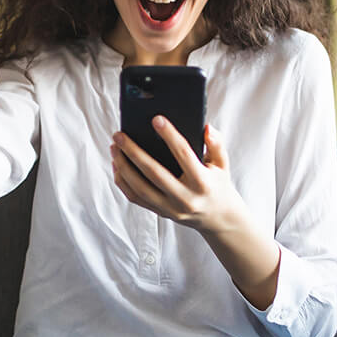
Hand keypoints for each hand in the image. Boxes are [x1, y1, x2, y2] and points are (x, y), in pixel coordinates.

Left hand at [110, 118, 247, 235]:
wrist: (217, 217)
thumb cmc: (217, 184)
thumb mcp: (222, 164)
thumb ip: (216, 144)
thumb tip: (206, 127)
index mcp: (202, 182)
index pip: (184, 154)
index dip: (169, 136)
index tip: (156, 119)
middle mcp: (185, 197)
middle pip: (153, 172)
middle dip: (133, 152)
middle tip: (119, 135)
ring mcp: (170, 208)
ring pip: (139, 187)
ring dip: (123, 166)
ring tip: (114, 147)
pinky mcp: (160, 212)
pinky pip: (135, 198)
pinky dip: (122, 181)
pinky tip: (117, 165)